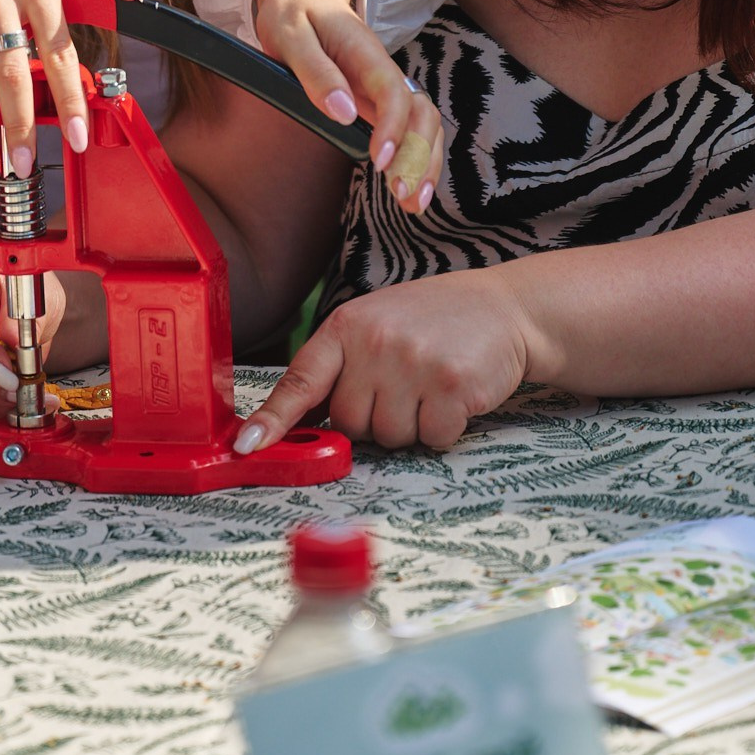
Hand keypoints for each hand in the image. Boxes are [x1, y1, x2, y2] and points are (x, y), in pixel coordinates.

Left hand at [232, 267, 538, 456]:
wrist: (506, 308)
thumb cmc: (433, 323)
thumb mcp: (377, 326)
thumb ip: (341, 366)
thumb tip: (302, 424)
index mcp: (347, 325)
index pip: (301, 380)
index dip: (273, 418)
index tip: (248, 446)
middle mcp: (375, 341)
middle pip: (349, 422)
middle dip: (373, 418)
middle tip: (403, 385)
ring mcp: (414, 362)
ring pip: (389, 437)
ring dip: (411, 425)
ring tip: (430, 385)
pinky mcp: (452, 385)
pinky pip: (431, 439)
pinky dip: (444, 428)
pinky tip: (455, 395)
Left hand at [254, 0, 441, 206]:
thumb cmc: (293, 11)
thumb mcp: (290, 34)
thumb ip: (315, 72)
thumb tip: (343, 112)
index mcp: (363, 50)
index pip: (392, 90)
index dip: (394, 126)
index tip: (382, 161)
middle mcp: (382, 70)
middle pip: (421, 111)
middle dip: (421, 154)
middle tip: (405, 195)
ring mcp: (383, 85)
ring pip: (423, 122)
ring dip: (425, 161)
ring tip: (414, 203)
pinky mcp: (378, 98)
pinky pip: (409, 126)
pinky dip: (416, 156)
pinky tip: (410, 184)